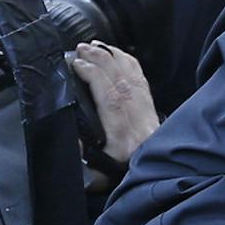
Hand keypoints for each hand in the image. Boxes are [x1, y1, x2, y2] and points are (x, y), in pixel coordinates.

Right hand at [69, 42, 159, 164]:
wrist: (151, 178)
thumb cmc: (115, 176)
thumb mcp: (93, 175)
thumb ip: (80, 155)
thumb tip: (72, 134)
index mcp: (122, 139)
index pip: (111, 100)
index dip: (94, 77)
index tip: (77, 64)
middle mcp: (138, 124)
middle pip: (121, 83)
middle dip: (101, 60)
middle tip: (81, 48)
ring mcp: (148, 116)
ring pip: (132, 78)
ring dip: (113, 58)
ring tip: (95, 46)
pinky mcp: (152, 111)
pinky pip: (142, 80)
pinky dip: (129, 63)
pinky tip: (117, 53)